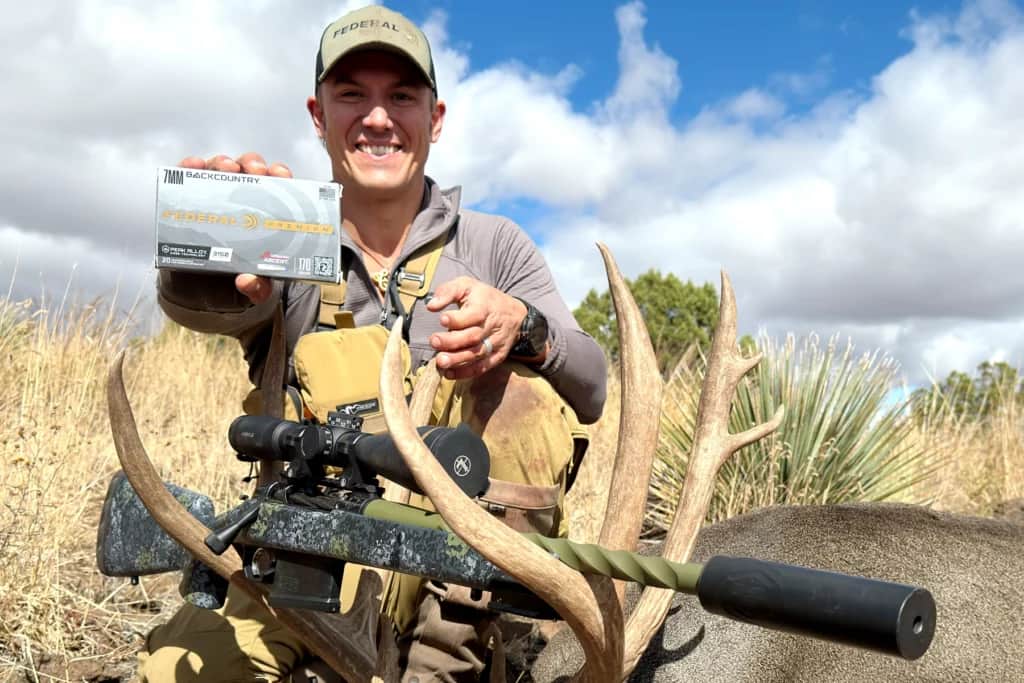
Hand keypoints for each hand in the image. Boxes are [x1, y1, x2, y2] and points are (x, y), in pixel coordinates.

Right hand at [177, 152, 292, 304]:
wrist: (210, 286)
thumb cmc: (242, 275)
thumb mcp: (258, 286)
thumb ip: (258, 287)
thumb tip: (246, 282)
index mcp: (268, 209)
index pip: (278, 185)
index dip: (280, 174)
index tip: (280, 175)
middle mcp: (244, 196)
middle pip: (250, 169)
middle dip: (253, 164)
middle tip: (254, 171)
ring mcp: (217, 194)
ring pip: (221, 167)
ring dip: (224, 162)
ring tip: (227, 168)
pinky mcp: (190, 197)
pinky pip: (189, 176)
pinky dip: (191, 166)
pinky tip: (193, 166)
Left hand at [425, 277, 527, 379]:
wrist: (514, 314)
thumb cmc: (484, 298)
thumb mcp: (467, 285)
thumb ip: (448, 292)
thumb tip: (431, 305)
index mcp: (485, 306)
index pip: (473, 314)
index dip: (457, 319)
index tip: (442, 319)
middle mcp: (491, 326)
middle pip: (473, 336)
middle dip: (452, 341)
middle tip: (434, 341)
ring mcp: (495, 343)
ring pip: (477, 354)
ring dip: (457, 360)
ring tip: (440, 362)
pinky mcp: (497, 356)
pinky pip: (482, 367)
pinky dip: (466, 373)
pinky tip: (450, 374)